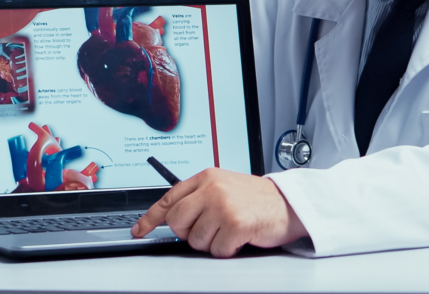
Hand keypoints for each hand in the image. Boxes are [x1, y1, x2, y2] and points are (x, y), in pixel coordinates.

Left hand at [131, 168, 307, 256]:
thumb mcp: (224, 186)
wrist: (289, 204)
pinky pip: (216, 250)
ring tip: (230, 230)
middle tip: (209, 229)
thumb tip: (171, 217)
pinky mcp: (235, 225)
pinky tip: (239, 237)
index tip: (139, 230)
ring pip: (196, 240)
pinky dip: (228, 250)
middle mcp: (213, 189)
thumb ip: (199, 196)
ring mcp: (223, 206)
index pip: (169, 198)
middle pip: (177, 222)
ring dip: (212, 242)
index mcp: (207, 177)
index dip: (151, 218)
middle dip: (188, 233)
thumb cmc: (257, 199)